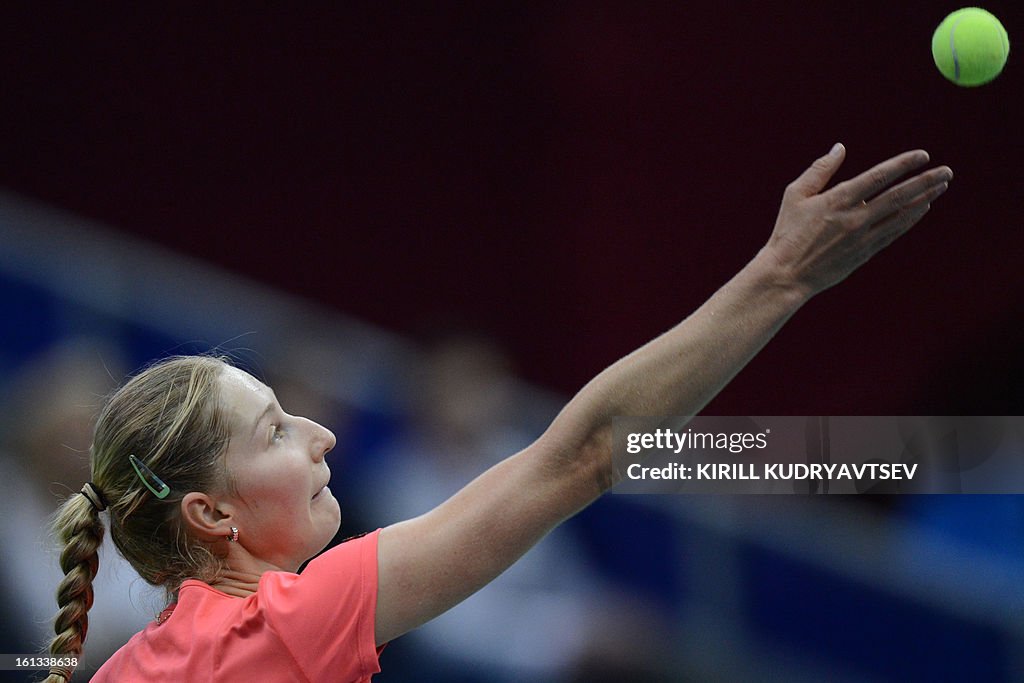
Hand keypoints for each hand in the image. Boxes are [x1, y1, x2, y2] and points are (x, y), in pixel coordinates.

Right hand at [763, 143, 952, 295]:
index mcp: (837, 200)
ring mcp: (862, 238)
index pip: (878, 177)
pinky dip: (910, 219)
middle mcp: (855, 218)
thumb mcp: (795, 195)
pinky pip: (894, 232)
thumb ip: (820, 170)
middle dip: (925, 181)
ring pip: (901, 215)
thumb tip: (840, 148)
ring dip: (924, 199)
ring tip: (941, 186)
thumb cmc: (787, 232)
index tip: (922, 155)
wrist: (786, 274)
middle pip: (899, 196)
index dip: (902, 164)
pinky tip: (922, 208)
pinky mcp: (864, 253)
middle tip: (947, 171)